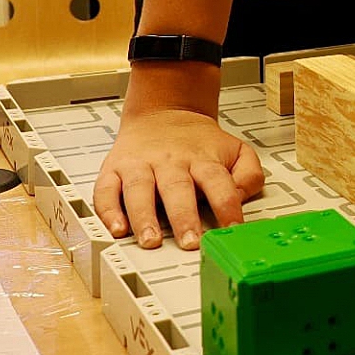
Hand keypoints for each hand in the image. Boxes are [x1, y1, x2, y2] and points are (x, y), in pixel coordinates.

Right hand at [94, 100, 264, 250]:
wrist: (164, 112)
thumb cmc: (198, 142)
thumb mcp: (235, 150)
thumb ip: (248, 174)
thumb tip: (241, 198)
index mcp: (202, 159)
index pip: (219, 183)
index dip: (227, 207)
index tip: (232, 229)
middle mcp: (170, 162)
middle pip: (178, 189)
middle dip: (184, 217)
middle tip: (189, 242)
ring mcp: (140, 165)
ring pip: (140, 190)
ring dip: (144, 217)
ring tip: (150, 240)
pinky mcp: (115, 169)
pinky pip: (106, 189)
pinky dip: (108, 210)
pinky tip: (116, 228)